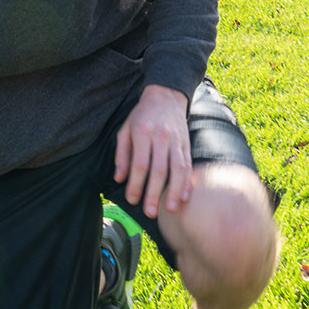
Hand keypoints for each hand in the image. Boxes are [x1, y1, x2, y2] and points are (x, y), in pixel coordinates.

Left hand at [114, 84, 192, 218]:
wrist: (166, 96)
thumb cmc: (142, 116)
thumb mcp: (125, 130)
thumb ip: (122, 155)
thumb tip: (119, 178)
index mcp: (142, 132)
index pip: (140, 163)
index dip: (136, 184)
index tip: (132, 200)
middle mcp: (161, 137)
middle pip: (159, 169)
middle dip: (154, 193)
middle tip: (150, 212)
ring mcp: (176, 140)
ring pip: (177, 169)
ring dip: (174, 191)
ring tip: (170, 208)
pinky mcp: (187, 144)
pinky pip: (188, 165)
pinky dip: (187, 182)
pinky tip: (184, 196)